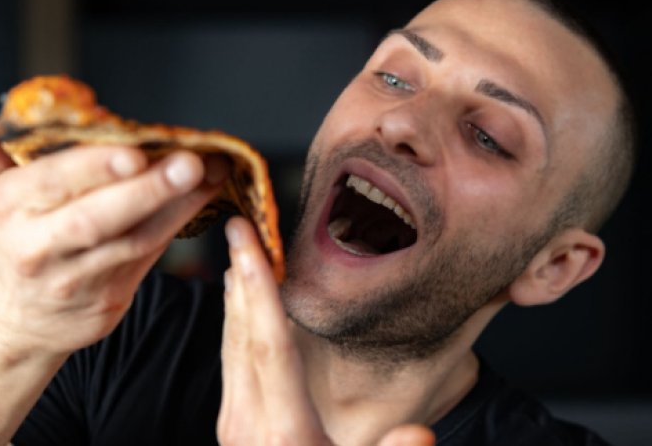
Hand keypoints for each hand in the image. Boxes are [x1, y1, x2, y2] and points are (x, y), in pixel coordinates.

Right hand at [0, 85, 225, 354]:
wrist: (18, 319)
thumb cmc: (14, 237)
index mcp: (10, 209)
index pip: (54, 183)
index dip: (95, 167)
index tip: (136, 151)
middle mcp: (39, 247)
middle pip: (96, 219)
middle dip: (147, 190)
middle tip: (190, 162)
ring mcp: (76, 279)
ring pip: (132, 241)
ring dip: (177, 206)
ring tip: (210, 173)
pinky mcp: (108, 300)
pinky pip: (148, 258)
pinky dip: (178, 227)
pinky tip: (205, 197)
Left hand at [217, 217, 434, 445]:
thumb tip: (420, 432)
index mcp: (287, 435)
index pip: (272, 348)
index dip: (260, 290)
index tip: (247, 242)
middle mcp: (250, 425)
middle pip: (244, 337)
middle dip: (242, 276)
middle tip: (239, 227)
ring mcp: (235, 425)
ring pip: (232, 346)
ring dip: (236, 296)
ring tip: (241, 253)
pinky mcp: (232, 425)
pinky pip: (230, 362)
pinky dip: (235, 323)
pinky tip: (240, 305)